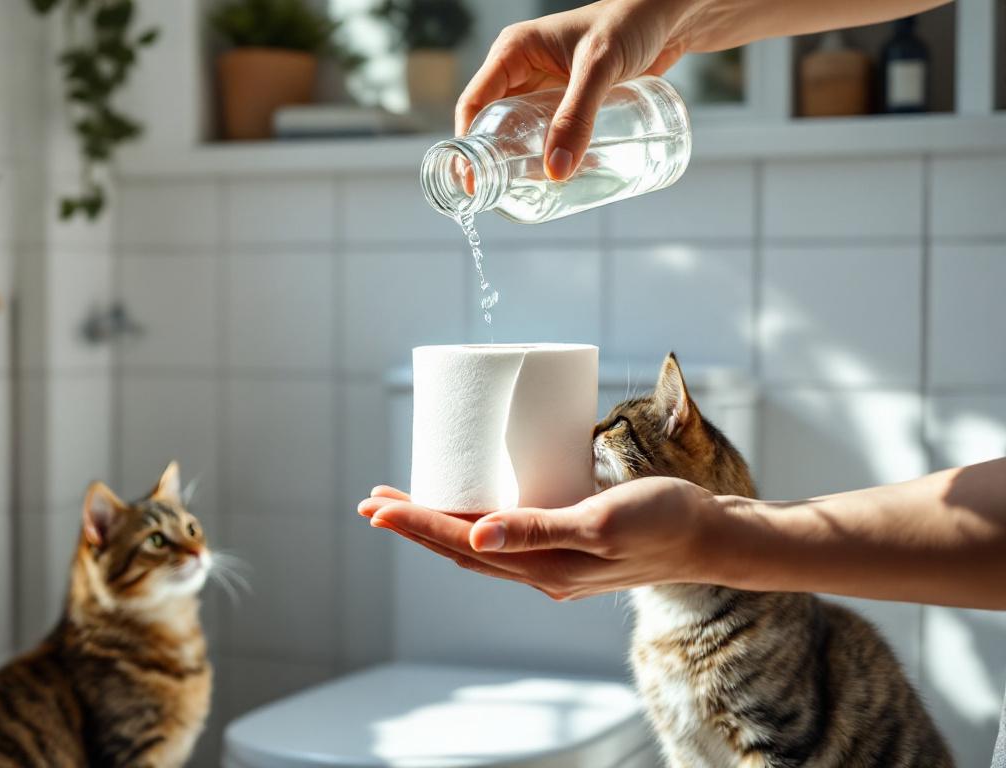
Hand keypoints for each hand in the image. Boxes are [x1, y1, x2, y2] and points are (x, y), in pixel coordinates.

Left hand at [357, 477, 725, 599]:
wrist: (712, 536)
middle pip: (459, 547)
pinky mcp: (567, 546)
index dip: (416, 523)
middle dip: (414, 524)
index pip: (461, 543)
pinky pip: (506, 539)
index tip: (377, 504)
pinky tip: (468, 504)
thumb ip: (541, 529)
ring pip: (479, 546)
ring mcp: (554, 564)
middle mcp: (541, 571)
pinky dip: (475, 523)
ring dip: (437, 524)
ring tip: (403, 500)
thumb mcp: (602, 520)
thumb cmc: (664, 520)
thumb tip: (476, 536)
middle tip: (372, 499)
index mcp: (543, 567)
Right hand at [457, 0, 711, 179]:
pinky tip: (560, 176)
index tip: (472, 180)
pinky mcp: (568, 100)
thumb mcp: (599, 68)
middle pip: (493, 122)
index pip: (474, 102)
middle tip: (501, 193)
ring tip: (530, 192)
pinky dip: (550, 154)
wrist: (670, 15)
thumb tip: (556, 170)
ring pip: (521, 131)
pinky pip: (549, 132)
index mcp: (513, 52)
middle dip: (495, 158)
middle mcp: (522, 69)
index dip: (468, 143)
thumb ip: (577, 116)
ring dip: (523, 160)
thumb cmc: (631, 22)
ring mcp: (544, 86)